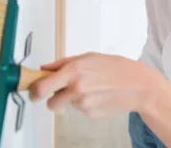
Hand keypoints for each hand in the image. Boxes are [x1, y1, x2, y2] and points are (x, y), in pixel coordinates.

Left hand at [28, 52, 159, 117]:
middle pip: (50, 103)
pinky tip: (99, 96)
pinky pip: (80, 110)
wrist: (138, 85)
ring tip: (90, 89)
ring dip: (72, 100)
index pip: (42, 86)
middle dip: (50, 101)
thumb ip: (63, 63)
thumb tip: (44, 68)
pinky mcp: (91, 114)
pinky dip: (86, 104)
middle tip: (55, 96)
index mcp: (73, 70)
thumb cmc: (116, 68)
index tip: (32, 91)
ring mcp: (83, 103)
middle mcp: (76, 88)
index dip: (34, 91)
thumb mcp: (89, 57)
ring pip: (67, 105)